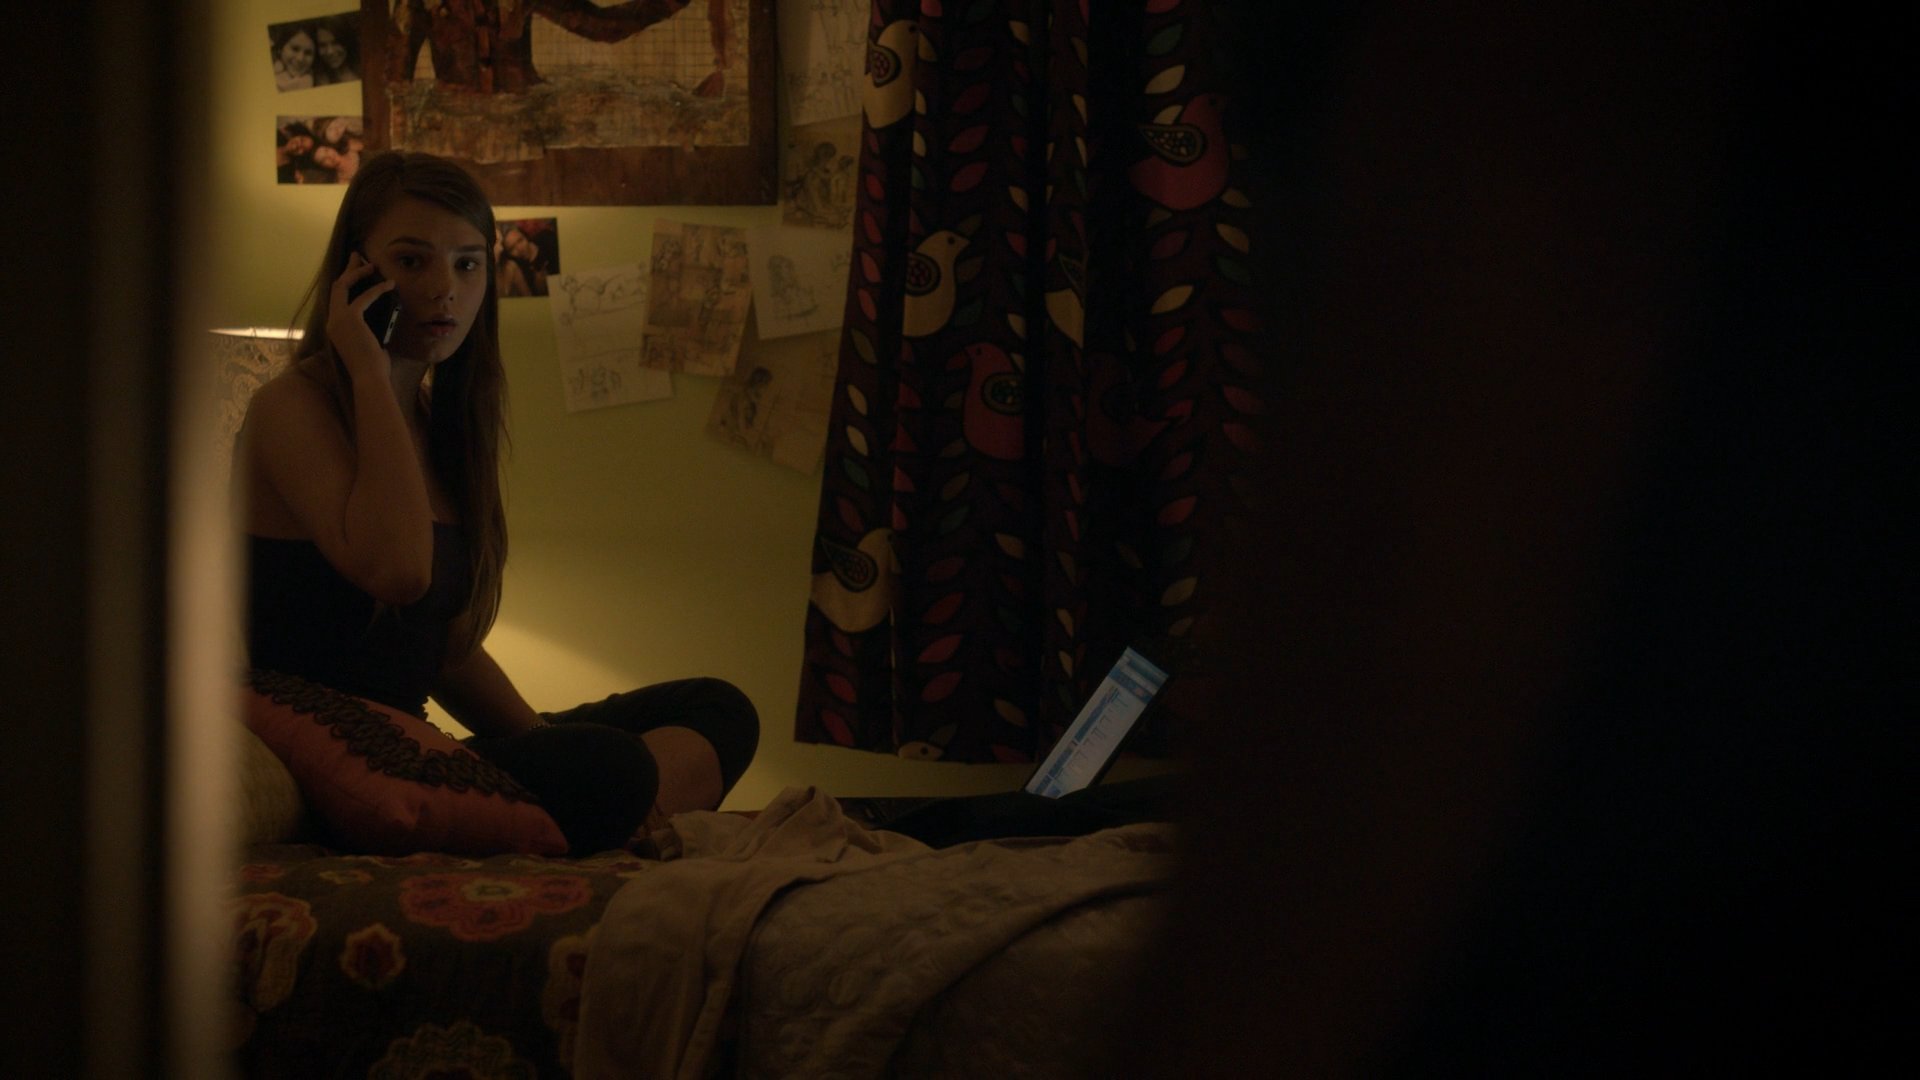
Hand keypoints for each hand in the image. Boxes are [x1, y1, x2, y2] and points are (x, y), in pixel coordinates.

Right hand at [328, 253, 395, 377]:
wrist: (369, 378)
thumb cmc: (373, 367)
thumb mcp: (370, 342)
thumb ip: (370, 329)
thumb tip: (384, 317)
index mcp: (335, 327)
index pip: (338, 299)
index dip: (346, 283)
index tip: (356, 272)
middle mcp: (332, 322)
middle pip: (336, 287)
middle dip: (348, 270)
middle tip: (358, 256)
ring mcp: (338, 320)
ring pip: (343, 286)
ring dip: (358, 273)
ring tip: (372, 264)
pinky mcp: (350, 319)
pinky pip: (364, 297)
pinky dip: (377, 289)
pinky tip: (389, 284)